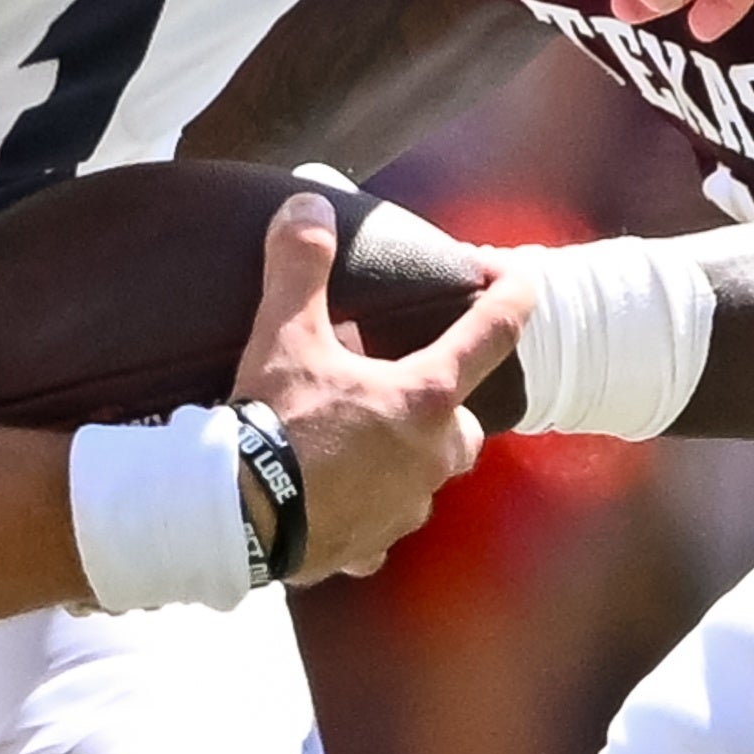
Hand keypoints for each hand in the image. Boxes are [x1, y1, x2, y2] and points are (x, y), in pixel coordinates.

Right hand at [228, 188, 531, 582]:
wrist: (234, 517)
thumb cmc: (274, 424)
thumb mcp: (284, 335)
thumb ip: (300, 265)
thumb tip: (306, 206)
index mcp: (425, 398)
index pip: (493, 332)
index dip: (513, 293)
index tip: (519, 272)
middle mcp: (430, 457)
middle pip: (464, 422)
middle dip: (443, 401)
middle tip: (403, 382)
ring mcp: (404, 509)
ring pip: (426, 476)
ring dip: (405, 455)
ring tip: (362, 439)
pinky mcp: (368, 547)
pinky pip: (380, 525)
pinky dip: (365, 509)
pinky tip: (335, 500)